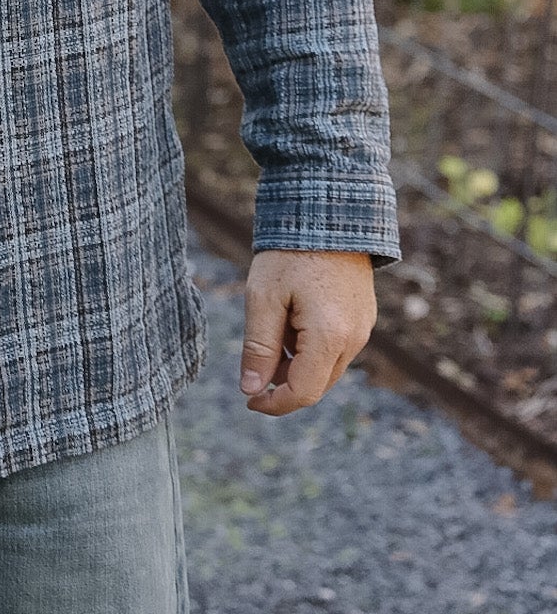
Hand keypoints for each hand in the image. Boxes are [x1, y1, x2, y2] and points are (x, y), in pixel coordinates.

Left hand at [239, 249, 376, 416]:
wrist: (329, 210)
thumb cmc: (290, 252)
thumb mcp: (263, 297)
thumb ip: (258, 347)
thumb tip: (252, 389)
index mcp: (329, 337)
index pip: (303, 393)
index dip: (274, 403)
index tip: (249, 398)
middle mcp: (354, 339)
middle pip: (317, 384)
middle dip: (284, 380)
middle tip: (258, 355)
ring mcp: (363, 328)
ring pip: (327, 367)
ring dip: (298, 361)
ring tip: (277, 322)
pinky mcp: (364, 316)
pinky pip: (338, 347)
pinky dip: (313, 346)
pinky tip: (295, 315)